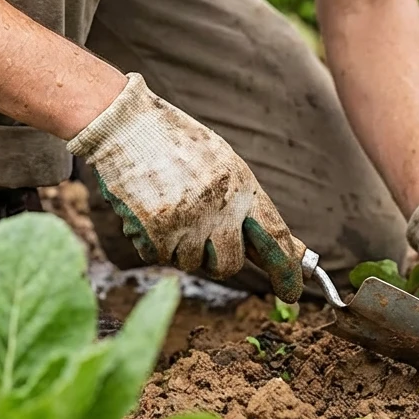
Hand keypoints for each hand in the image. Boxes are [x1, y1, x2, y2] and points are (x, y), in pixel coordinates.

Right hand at [67, 73, 306, 301]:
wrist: (126, 125)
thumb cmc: (173, 142)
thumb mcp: (219, 162)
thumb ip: (242, 202)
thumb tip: (273, 241)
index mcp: (240, 185)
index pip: (274, 236)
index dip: (287, 269)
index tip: (292, 292)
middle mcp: (218, 207)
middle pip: (229, 264)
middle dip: (216, 259)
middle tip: (199, 236)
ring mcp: (187, 222)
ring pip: (191, 262)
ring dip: (180, 246)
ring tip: (166, 206)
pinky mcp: (156, 233)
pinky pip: (159, 257)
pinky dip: (152, 241)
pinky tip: (147, 209)